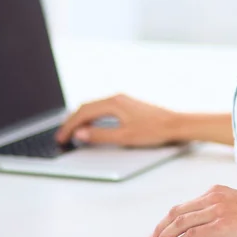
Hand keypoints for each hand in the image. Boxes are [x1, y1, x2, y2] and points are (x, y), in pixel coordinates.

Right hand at [55, 94, 183, 146]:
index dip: (69, 125)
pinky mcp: (128, 105)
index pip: (84, 112)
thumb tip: (80, 134)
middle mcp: (117, 98)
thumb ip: (100, 135)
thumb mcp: (124, 136)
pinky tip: (93, 126)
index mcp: (114, 103)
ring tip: (74, 132)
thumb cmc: (154, 130)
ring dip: (82, 119)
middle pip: (87, 107)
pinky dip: (93, 117)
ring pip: (95, 107)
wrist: (176, 124)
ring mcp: (123, 100)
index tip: (61, 137)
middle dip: (72, 121)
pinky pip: (104, 109)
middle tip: (63, 136)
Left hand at [147, 185, 236, 236]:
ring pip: (181, 222)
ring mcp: (217, 209)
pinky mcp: (222, 224)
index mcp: (217, 192)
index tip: (161, 229)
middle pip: (178, 212)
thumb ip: (217, 215)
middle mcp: (214, 197)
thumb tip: (201, 233)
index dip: (169, 219)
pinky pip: (192, 234)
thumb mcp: (236, 208)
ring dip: (166, 236)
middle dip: (161, 227)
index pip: (185, 205)